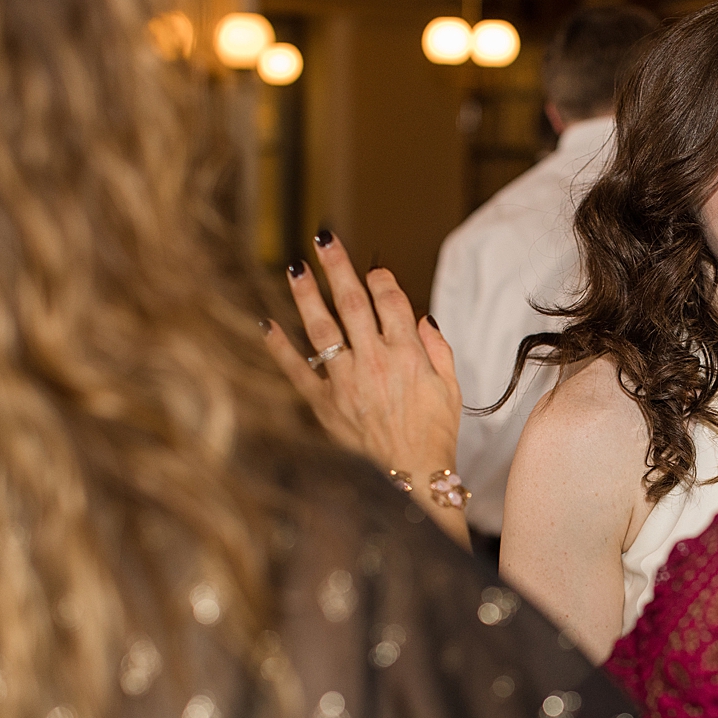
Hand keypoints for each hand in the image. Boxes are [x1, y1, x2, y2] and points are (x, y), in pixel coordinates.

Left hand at [264, 231, 462, 498]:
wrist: (412, 476)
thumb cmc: (435, 434)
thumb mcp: (451, 388)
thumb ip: (437, 349)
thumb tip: (420, 319)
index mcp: (408, 355)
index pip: (390, 301)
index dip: (381, 279)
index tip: (374, 269)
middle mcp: (375, 362)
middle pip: (352, 303)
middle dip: (338, 267)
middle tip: (325, 240)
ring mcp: (346, 382)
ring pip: (321, 328)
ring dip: (306, 295)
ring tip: (296, 269)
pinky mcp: (325, 403)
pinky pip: (297, 369)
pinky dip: (279, 346)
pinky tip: (266, 324)